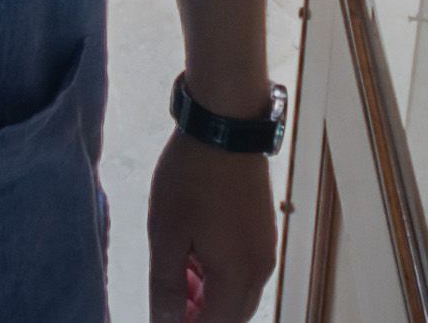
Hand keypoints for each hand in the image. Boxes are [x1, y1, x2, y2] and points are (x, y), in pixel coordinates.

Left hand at [147, 127, 276, 321]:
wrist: (225, 124)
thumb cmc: (191, 179)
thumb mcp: (166, 235)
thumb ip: (166, 288)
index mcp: (238, 277)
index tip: (162, 315)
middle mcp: (260, 271)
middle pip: (230, 316)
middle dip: (198, 314)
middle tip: (167, 294)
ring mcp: (265, 251)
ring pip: (236, 295)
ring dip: (207, 295)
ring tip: (176, 268)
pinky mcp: (263, 233)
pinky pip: (242, 272)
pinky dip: (218, 275)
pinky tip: (194, 252)